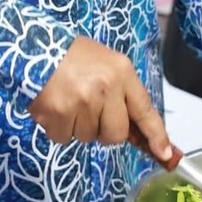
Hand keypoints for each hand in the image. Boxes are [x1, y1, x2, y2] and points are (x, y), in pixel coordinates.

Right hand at [30, 37, 172, 163]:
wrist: (36, 47)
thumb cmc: (75, 57)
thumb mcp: (108, 65)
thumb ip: (122, 93)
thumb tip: (134, 131)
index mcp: (122, 72)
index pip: (145, 109)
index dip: (156, 135)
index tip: (165, 154)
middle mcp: (106, 88)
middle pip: (116, 135)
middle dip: (104, 131)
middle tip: (91, 111)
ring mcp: (82, 102)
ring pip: (87, 138)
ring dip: (78, 127)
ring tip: (69, 101)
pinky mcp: (58, 114)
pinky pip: (63, 138)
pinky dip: (58, 128)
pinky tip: (55, 107)